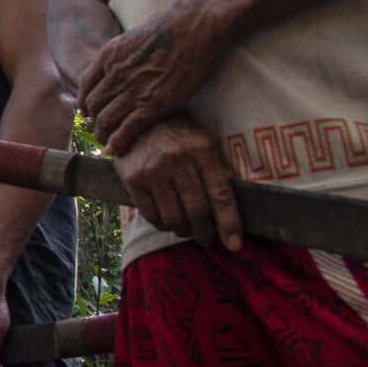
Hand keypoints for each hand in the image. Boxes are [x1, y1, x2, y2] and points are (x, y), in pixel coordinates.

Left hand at [79, 0, 233, 152]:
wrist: (191, 28)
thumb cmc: (170, 30)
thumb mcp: (132, 39)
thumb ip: (121, 56)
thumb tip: (122, 67)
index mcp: (107, 57)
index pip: (85, 85)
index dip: (84, 102)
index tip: (87, 112)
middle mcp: (114, 75)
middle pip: (93, 105)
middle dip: (93, 121)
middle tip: (97, 131)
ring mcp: (131, 91)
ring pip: (105, 119)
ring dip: (103, 134)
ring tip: (106, 143)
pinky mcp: (152, 105)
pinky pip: (127, 129)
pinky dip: (118, 142)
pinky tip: (116, 150)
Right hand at [113, 113, 242, 249]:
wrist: (138, 120)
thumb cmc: (179, 135)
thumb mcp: (204, 144)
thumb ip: (218, 173)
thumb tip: (231, 213)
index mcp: (202, 151)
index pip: (221, 195)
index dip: (229, 224)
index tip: (234, 245)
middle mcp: (177, 160)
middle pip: (197, 211)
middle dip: (204, 232)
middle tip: (206, 239)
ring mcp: (152, 170)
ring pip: (173, 217)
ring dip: (182, 231)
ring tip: (186, 230)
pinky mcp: (133, 179)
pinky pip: (150, 214)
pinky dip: (161, 225)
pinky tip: (167, 221)